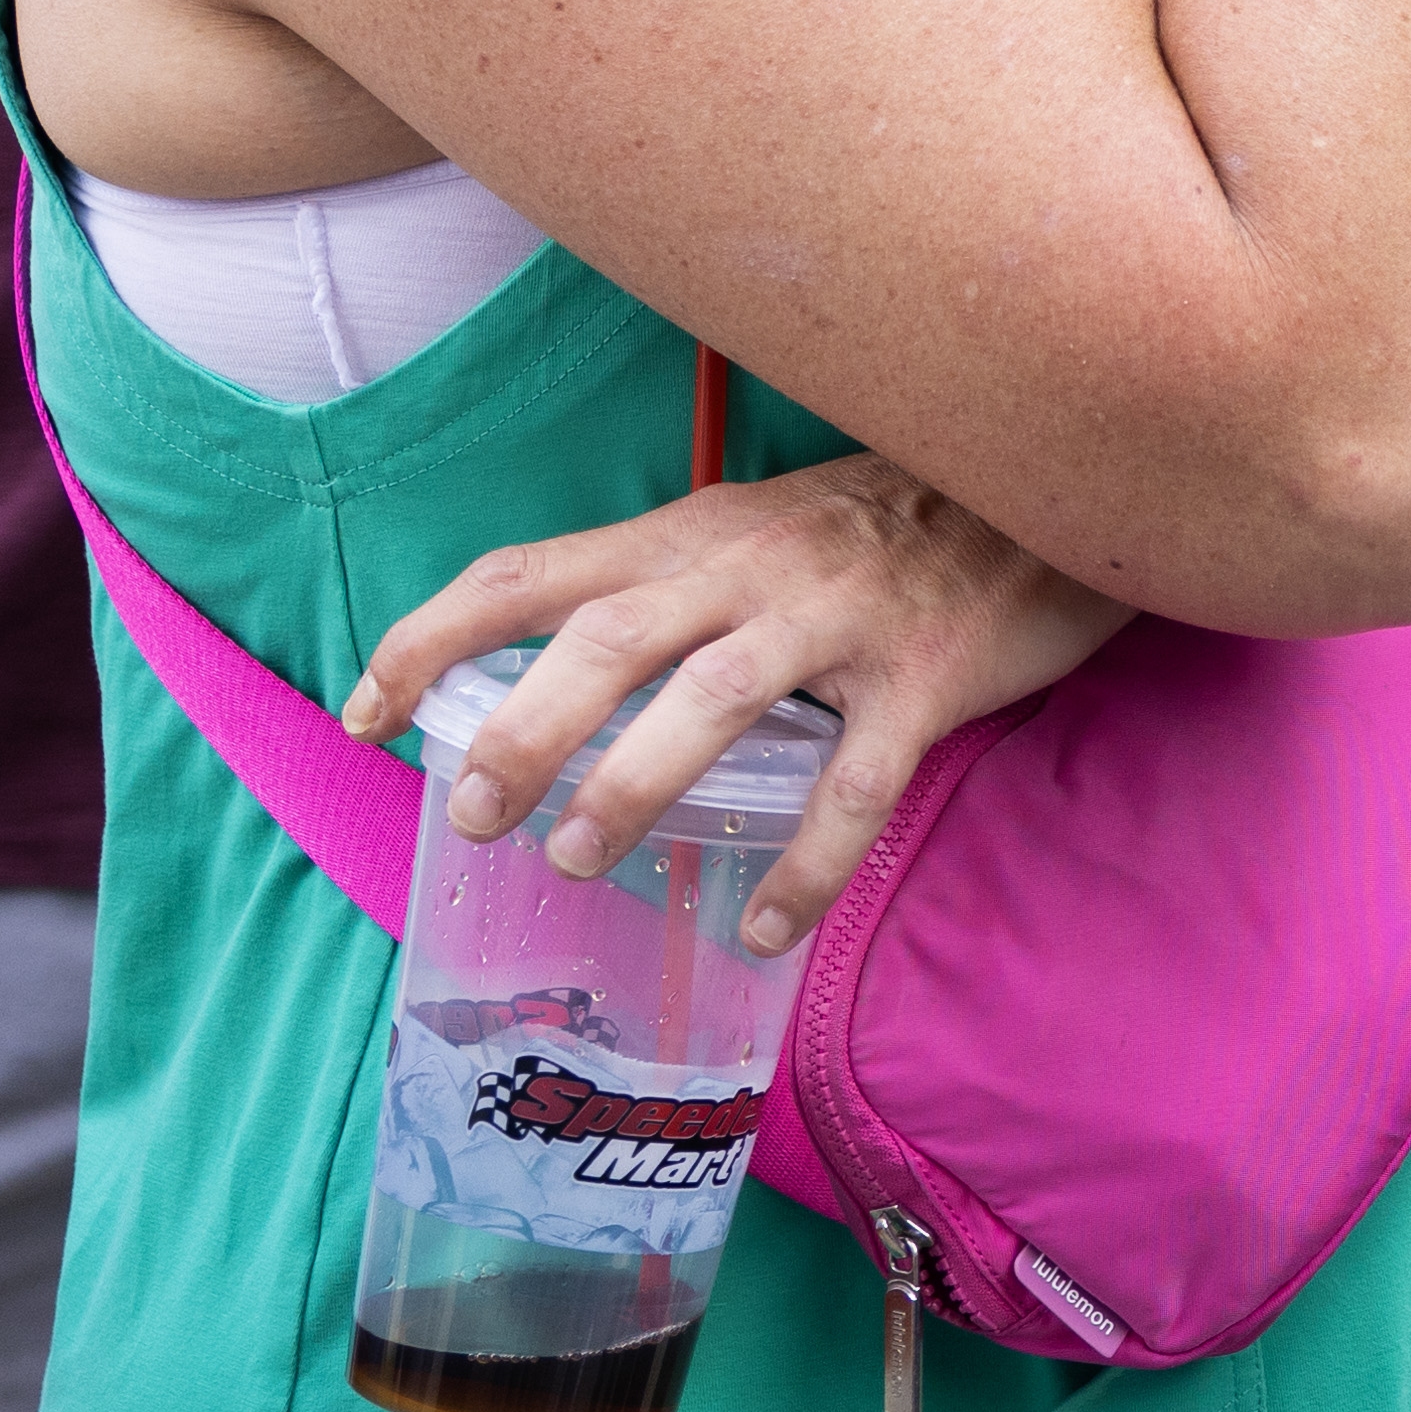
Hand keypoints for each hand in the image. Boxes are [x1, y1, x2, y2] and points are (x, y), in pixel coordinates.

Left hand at [349, 453, 1133, 945]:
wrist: (1050, 482)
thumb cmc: (887, 525)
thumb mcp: (756, 529)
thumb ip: (670, 588)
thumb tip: (560, 688)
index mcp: (690, 534)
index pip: (527, 572)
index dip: (431, 636)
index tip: (360, 709)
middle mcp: (748, 566)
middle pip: (605, 636)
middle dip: (520, 722)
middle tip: (471, 810)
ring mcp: (838, 620)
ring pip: (713, 700)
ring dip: (633, 782)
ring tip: (576, 859)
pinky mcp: (925, 678)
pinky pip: (855, 785)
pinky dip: (805, 865)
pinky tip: (762, 929)